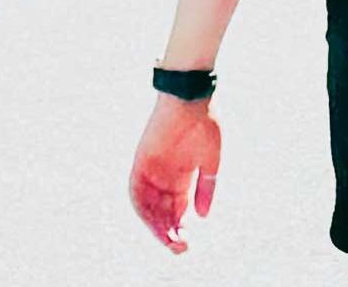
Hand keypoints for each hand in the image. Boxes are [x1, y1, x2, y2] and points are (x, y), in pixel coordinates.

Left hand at [129, 96, 221, 254]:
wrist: (191, 100)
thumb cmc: (206, 125)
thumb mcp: (211, 162)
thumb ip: (206, 188)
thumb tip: (203, 215)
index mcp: (181, 176)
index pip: (177, 208)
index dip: (181, 225)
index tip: (189, 242)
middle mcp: (164, 177)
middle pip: (162, 211)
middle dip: (169, 231)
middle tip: (180, 247)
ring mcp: (151, 170)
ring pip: (148, 206)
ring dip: (156, 225)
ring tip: (167, 239)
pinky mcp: (140, 163)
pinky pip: (136, 192)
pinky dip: (143, 208)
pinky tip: (153, 221)